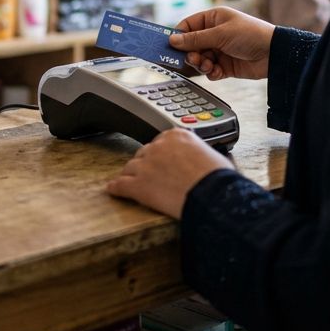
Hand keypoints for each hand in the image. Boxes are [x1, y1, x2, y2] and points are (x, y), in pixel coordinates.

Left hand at [106, 129, 233, 218]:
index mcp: (176, 136)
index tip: (161, 159)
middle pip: (144, 153)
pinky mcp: (138, 185)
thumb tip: (206, 160)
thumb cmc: (217, 177)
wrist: (211, 194)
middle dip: (146, 163)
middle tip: (151, 174)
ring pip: (130, 168)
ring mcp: (146, 166)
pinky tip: (113, 190)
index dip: (160, 153)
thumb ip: (201, 153)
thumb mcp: (212, 155)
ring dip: (131, 175)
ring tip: (130, 181)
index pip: (161, 141)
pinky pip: (120, 185)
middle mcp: (158, 147)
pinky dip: (116, 188)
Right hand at [169, 6, 275, 80]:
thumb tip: (173, 39)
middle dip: (191, 53)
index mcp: (213, 19)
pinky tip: (218, 71)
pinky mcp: (225, 65)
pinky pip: (210, 70)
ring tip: (208, 65)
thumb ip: (195, 39)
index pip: (188, 26)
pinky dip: (212, 72)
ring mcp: (220, 50)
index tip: (170, 46)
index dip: (179, 36)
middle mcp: (215, 34)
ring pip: (200, 59)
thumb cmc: (250, 35)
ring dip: (201, 64)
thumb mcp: (220, 34)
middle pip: (191, 45)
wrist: (274, 54)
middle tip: (193, 59)